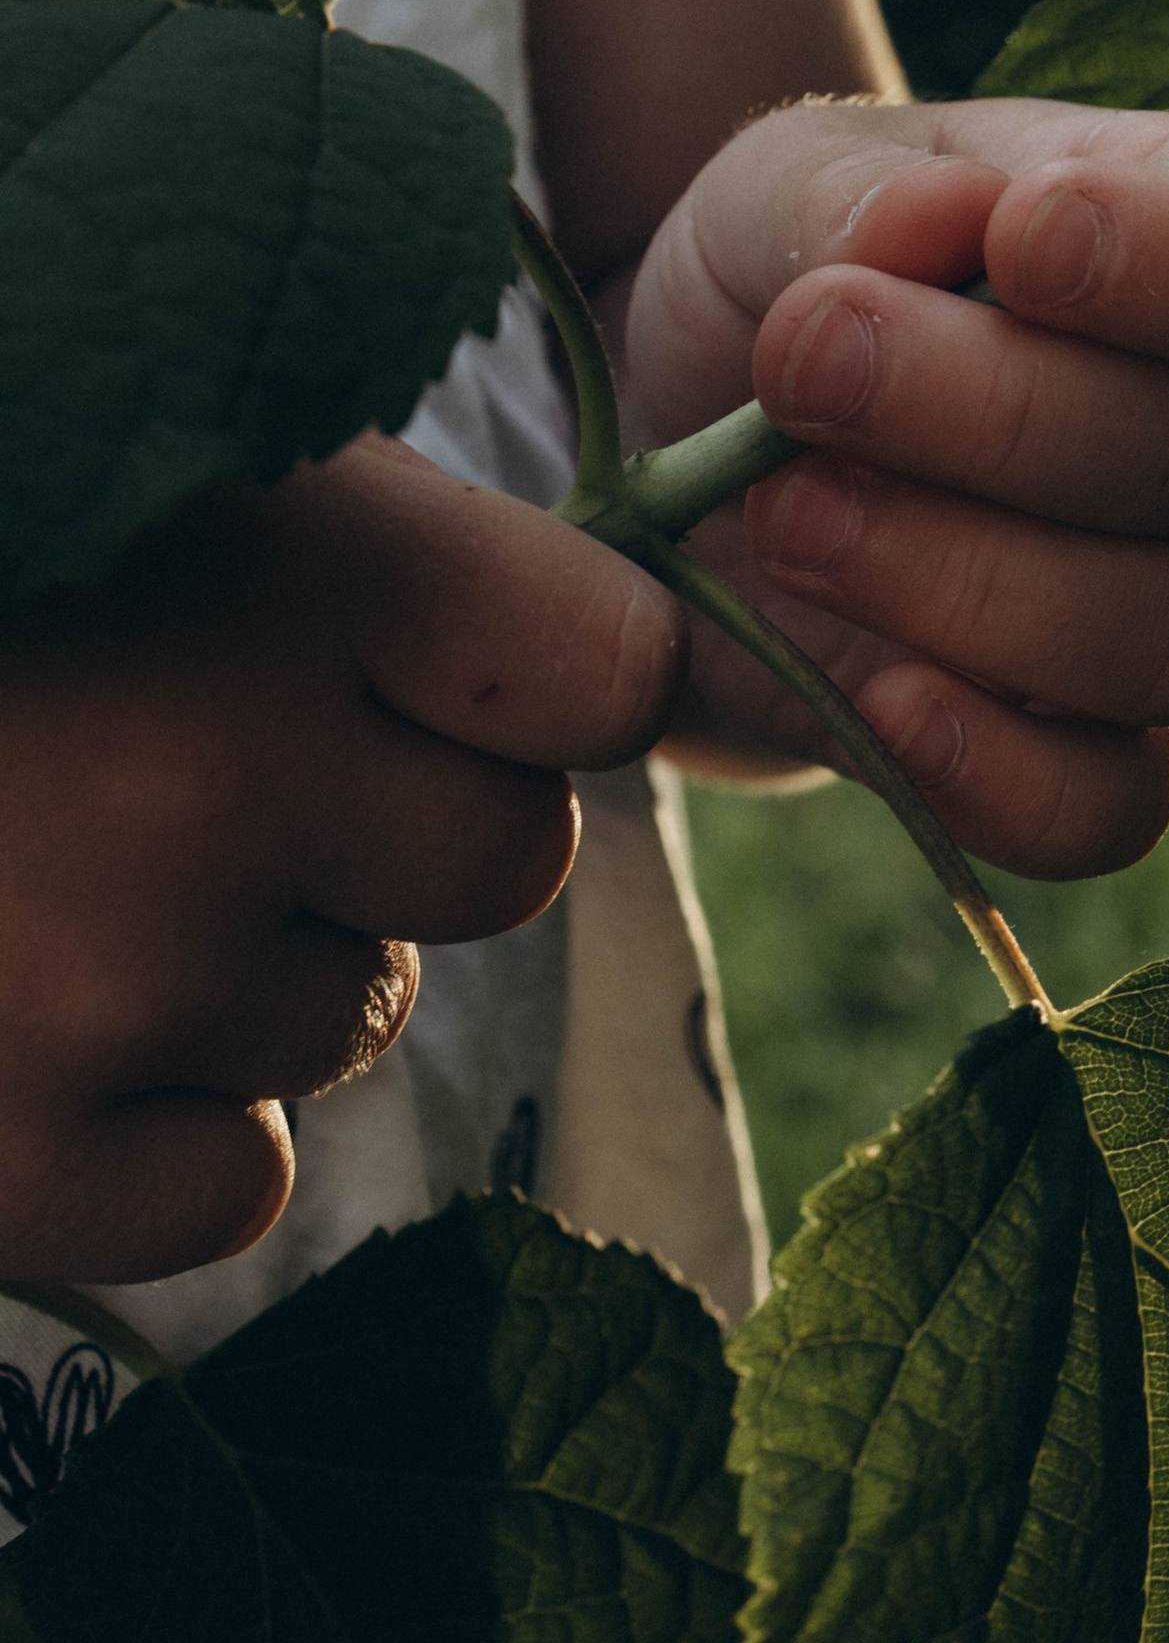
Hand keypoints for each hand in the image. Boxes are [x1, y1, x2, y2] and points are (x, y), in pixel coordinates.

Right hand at [0, 440, 683, 1284]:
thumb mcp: (138, 458)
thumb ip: (367, 562)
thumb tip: (632, 673)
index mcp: (286, 561)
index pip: (606, 671)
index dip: (540, 676)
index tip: (452, 662)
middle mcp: (230, 776)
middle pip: (498, 856)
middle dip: (383, 819)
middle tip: (173, 750)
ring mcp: (111, 988)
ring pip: (349, 1015)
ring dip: (241, 959)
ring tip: (35, 855)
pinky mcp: (7, 1172)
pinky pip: (235, 1185)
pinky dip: (146, 1127)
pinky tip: (1, 1011)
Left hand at [617, 101, 1168, 876]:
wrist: (681, 447)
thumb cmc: (783, 278)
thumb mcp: (781, 188)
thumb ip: (848, 200)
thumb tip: (944, 226)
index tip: (1024, 243)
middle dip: (1006, 416)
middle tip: (807, 359)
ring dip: (972, 583)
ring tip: (788, 514)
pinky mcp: (1079, 754)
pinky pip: (1107, 807)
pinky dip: (999, 773)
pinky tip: (881, 700)